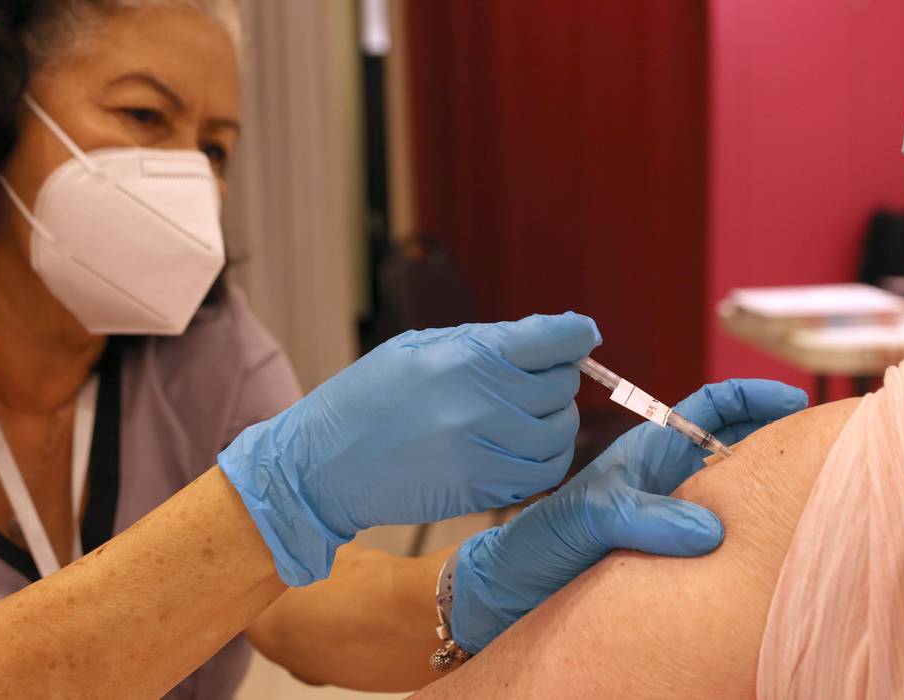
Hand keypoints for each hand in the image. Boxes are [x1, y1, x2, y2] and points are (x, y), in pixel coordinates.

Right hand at [219, 313, 601, 585]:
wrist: (321, 465)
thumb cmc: (369, 397)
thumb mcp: (419, 347)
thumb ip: (486, 343)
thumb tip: (551, 338)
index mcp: (466, 357)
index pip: (553, 340)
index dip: (575, 334)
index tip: (581, 335)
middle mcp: (482, 404)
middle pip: (561, 387)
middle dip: (556, 379)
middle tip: (535, 380)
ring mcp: (484, 452)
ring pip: (560, 434)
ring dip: (554, 422)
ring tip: (529, 416)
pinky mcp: (482, 491)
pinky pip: (543, 473)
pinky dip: (545, 459)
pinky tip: (522, 448)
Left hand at [450, 378, 807, 651]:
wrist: (505, 596)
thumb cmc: (534, 549)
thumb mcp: (582, 520)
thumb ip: (638, 515)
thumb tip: (709, 529)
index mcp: (645, 455)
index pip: (707, 409)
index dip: (751, 397)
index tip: (792, 398)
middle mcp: (665, 483)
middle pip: (736, 447)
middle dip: (778, 440)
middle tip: (822, 449)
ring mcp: (670, 518)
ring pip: (736, 493)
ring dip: (770, 488)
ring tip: (812, 493)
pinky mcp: (673, 557)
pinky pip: (725, 538)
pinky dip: (753, 532)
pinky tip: (775, 547)